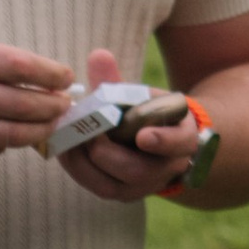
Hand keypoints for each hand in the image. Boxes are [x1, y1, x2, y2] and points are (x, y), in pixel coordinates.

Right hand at [0, 37, 75, 176]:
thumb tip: (48, 81)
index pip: (19, 65)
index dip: (50, 74)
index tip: (66, 78)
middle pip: (22, 103)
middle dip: (52, 106)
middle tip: (65, 106)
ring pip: (13, 133)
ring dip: (41, 130)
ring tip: (52, 123)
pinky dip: (8, 143)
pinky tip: (15, 135)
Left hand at [55, 48, 206, 204]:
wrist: (156, 141)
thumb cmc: (148, 112)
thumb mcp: (140, 95)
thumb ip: (118, 80)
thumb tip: (98, 55)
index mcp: (182, 138)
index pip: (178, 143)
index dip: (162, 141)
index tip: (143, 135)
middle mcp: (166, 168)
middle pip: (138, 171)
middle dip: (108, 153)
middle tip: (87, 134)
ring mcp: (143, 186)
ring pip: (113, 186)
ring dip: (86, 163)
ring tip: (69, 140)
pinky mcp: (122, 193)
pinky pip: (98, 187)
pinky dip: (79, 169)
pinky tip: (66, 150)